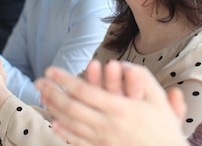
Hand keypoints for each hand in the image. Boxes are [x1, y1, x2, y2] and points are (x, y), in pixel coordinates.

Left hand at [34, 60, 188, 145]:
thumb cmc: (163, 127)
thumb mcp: (158, 99)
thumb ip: (142, 79)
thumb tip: (124, 64)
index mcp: (120, 108)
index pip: (84, 91)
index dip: (64, 80)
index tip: (51, 70)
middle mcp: (107, 125)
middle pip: (71, 107)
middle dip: (52, 92)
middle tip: (38, 81)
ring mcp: (102, 139)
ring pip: (71, 123)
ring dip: (54, 109)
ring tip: (42, 97)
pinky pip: (78, 141)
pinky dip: (64, 132)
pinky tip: (55, 123)